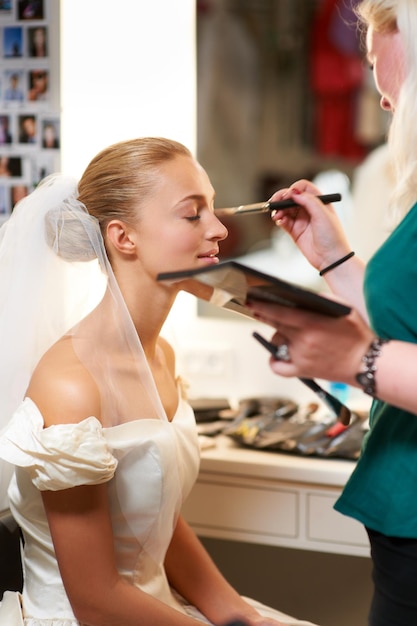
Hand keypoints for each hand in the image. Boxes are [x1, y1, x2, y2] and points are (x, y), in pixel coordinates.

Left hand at [248, 299, 374, 385]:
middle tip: (256, 309)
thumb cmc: (356, 335)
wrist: (366, 364)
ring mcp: (301, 357)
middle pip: (275, 326)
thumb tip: (299, 296)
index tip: (250, 301)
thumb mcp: (344, 309)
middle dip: (264, 316)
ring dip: (277, 337)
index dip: (262, 306)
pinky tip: (276, 355)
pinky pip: (279, 367)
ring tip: (289, 334)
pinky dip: (275, 361)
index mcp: (313, 324)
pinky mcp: (302, 371)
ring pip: (276, 343)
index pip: (279, 313)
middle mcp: (304, 341)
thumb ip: (322, 300)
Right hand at [269, 179, 350, 271]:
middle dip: (281, 199)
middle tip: (274, 203)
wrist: (331, 259)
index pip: (304, 188)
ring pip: (285, 209)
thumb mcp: (323, 215)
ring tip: (277, 216)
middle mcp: (309, 209)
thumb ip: (309, 201)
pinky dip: (279, 220)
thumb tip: (294, 192)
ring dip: (278, 210)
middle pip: (291, 197)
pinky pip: (284, 221)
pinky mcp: (295, 231)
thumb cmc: (333, 237)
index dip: (294, 189)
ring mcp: (301, 220)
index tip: (288, 195)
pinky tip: (279, 221)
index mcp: (319, 202)